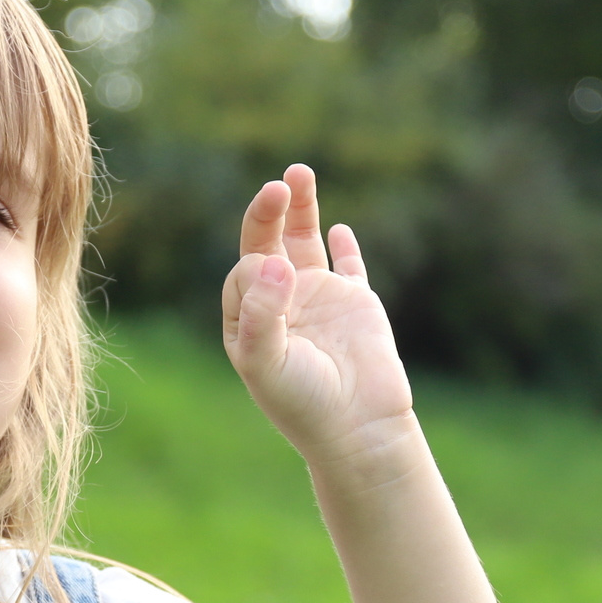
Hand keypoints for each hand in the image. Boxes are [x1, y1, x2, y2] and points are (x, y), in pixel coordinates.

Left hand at [222, 164, 415, 478]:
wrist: (358, 430)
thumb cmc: (304, 403)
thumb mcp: (268, 362)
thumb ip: (264, 313)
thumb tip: (274, 261)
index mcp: (249, 319)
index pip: (243, 271)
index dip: (257, 265)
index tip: (278, 275)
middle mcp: (280, 304)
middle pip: (266, 244)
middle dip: (268, 214)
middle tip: (277, 186)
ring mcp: (319, 301)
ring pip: (304, 243)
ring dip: (300, 209)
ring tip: (298, 172)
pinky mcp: (356, 304)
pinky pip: (349, 266)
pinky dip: (344, 247)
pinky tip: (338, 229)